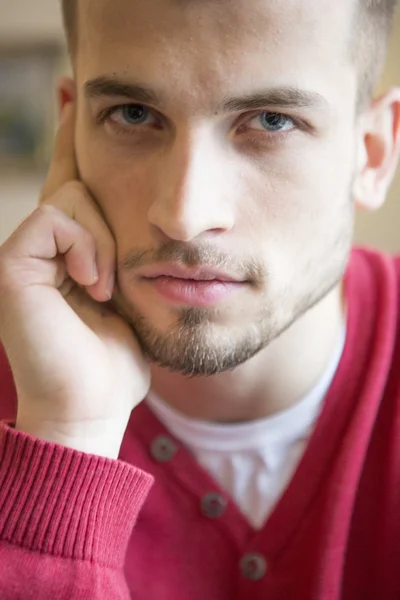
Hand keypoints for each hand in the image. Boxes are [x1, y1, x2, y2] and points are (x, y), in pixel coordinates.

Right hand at [0, 104, 149, 457]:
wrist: (92, 402)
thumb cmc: (117, 356)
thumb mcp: (131, 292)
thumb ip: (122, 249)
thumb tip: (144, 215)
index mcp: (71, 250)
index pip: (74, 181)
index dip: (74, 136)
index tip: (73, 91)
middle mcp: (43, 245)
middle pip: (72, 175)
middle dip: (84, 146)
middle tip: (81, 109)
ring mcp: (22, 253)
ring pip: (70, 196)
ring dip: (103, 239)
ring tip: (106, 287)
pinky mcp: (10, 264)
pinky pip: (55, 220)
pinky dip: (86, 249)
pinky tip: (96, 285)